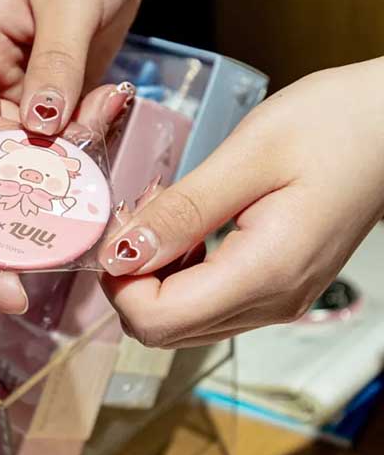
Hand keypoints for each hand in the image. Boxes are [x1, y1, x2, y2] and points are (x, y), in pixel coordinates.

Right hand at [0, 0, 144, 137]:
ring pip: (35, 139)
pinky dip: (87, 126)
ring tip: (108, 103)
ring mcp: (22, 82)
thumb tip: (41, 125)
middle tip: (92, 127)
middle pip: (0, 136)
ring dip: (73, 137)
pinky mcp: (55, 90)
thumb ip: (55, 65)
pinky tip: (111, 99)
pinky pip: (63, 129)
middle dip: (45, 146)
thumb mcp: (72, 3)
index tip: (46, 158)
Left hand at [98, 60, 383, 346]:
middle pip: (164, 330)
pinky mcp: (278, 286)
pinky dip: (181, 270)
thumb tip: (120, 254)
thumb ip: (182, 211)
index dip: (119, 281)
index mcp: (265, 273)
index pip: (157, 321)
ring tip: (166, 210)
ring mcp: (278, 299)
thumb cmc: (334, 125)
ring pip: (183, 321)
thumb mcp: (248, 155)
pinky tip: (188, 224)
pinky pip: (209, 301)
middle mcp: (273, 301)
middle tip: (139, 213)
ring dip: (154, 274)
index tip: (119, 225)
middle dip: (131, 278)